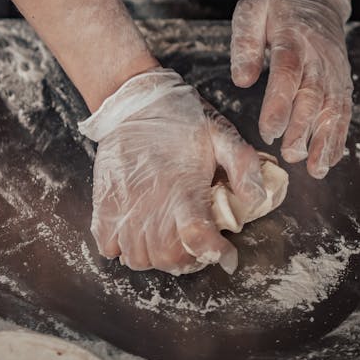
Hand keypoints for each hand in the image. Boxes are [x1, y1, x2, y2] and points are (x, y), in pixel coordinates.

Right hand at [78, 68, 266, 275]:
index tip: (226, 256)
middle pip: (167, 257)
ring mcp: (123, 205)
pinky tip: (138, 231)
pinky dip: (122, 248)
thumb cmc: (180, 117)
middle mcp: (151, 202)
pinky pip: (108, 247)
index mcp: (183, 187)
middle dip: (188, 260)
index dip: (213, 254)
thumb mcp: (221, 133)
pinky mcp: (103, 203)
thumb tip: (256, 199)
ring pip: (139, 258)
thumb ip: (242, 164)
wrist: (134, 99)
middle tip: (197, 244)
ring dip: (156, 257)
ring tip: (169, 238)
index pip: (197, 238)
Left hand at [231, 0, 352, 178]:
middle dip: (302, 129)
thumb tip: (241, 80)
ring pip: (332, 106)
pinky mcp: (341, 77)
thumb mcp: (252, 8)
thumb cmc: (277, 2)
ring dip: (325, 139)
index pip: (288, 73)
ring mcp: (334, 68)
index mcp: (293, 36)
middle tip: (288, 155)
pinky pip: (343, 108)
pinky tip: (330, 157)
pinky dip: (339, 134)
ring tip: (314, 168)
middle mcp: (319, 55)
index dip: (280, 104)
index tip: (269, 131)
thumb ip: (245, 42)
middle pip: (313, 95)